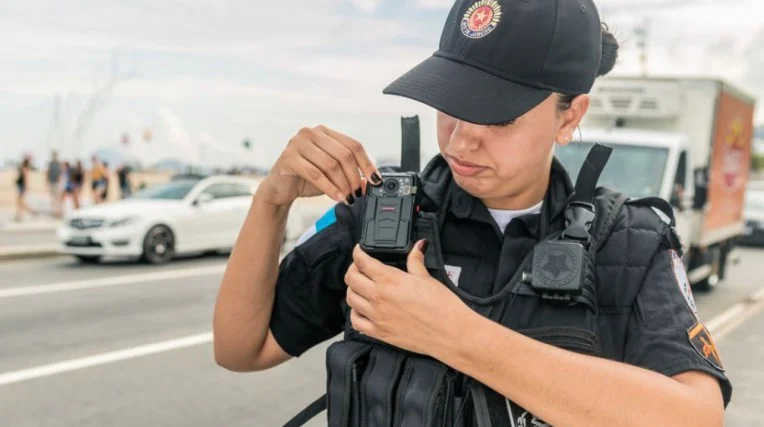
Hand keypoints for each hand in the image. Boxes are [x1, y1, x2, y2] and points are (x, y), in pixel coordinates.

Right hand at [258, 125, 381, 205]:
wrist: (279, 189)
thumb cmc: (306, 179)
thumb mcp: (332, 177)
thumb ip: (350, 176)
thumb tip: (370, 183)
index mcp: (325, 133)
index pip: (353, 145)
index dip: (367, 163)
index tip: (375, 180)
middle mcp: (311, 133)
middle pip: (344, 154)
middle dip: (354, 177)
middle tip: (358, 193)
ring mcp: (298, 143)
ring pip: (331, 165)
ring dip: (343, 184)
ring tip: (348, 197)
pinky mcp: (288, 157)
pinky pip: (315, 174)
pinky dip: (330, 188)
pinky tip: (337, 197)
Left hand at [344, 241, 469, 356]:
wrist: (450, 333)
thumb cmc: (442, 306)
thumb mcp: (427, 278)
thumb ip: (416, 261)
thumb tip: (418, 246)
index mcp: (390, 279)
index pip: (362, 261)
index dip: (358, 253)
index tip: (360, 251)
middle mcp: (378, 297)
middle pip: (351, 279)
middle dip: (353, 269)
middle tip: (360, 268)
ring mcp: (376, 316)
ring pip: (350, 299)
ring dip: (353, 290)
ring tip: (361, 287)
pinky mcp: (379, 333)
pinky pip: (356, 322)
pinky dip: (355, 313)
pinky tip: (362, 309)